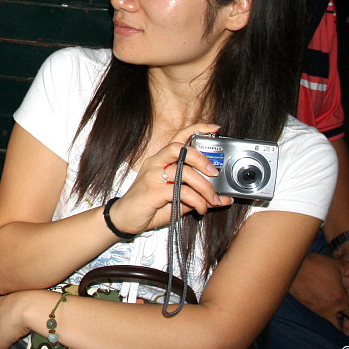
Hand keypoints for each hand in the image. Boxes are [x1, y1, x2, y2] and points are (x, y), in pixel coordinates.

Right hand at [109, 123, 232, 236]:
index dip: (197, 129)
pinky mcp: (153, 192)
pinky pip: (181, 192)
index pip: (179, 138)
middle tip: (214, 173)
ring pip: (184, 171)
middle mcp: (155, 163)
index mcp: (161, 160)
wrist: (125, 219)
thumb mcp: (177, 199)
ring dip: (204, 187)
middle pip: (181, 149)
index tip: (215, 128)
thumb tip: (223, 198)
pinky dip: (196, 201)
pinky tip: (200, 209)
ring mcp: (152, 176)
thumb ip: (198, 196)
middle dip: (202, 159)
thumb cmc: (150, 207)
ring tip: (212, 200)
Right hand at [289, 251, 348, 341]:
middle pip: (344, 326)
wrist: (291, 267)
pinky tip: (330, 314)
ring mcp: (319, 309)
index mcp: (341, 300)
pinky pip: (322, 318)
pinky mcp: (310, 308)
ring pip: (332, 324)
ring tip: (344, 328)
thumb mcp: (339, 265)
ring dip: (339, 326)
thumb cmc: (316, 265)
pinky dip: (329, 319)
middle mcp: (330, 309)